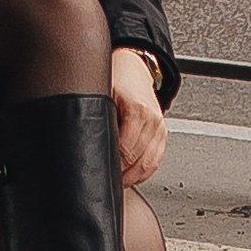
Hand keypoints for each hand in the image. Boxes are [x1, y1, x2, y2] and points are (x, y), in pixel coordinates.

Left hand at [112, 46, 166, 188]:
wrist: (134, 67)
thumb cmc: (116, 79)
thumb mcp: (103, 93)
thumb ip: (98, 116)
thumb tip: (87, 140)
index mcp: (137, 110)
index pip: (126, 149)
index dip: (114, 164)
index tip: (102, 171)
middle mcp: (153, 120)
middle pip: (138, 160)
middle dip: (122, 174)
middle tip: (106, 181)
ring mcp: (160, 128)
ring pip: (149, 164)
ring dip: (133, 177)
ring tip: (118, 183)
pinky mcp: (163, 133)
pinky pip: (156, 160)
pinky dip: (144, 172)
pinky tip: (132, 176)